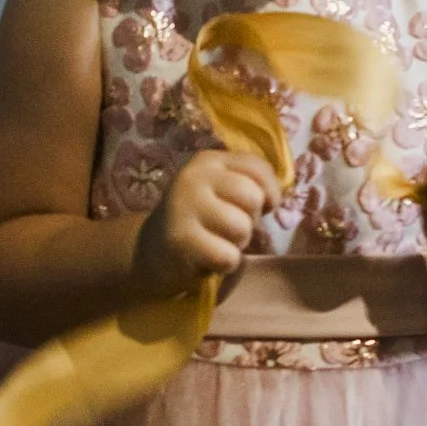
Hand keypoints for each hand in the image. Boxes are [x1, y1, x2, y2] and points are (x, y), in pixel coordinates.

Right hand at [134, 150, 279, 289]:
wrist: (153, 250)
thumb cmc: (200, 219)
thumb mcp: (222, 190)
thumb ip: (250, 183)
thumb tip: (274, 199)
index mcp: (209, 160)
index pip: (259, 169)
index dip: (269, 193)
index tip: (257, 206)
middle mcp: (194, 177)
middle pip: (253, 198)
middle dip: (250, 220)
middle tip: (228, 228)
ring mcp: (184, 207)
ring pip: (242, 227)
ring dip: (237, 244)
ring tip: (217, 242)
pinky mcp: (180, 240)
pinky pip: (228, 256)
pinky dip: (225, 265)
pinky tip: (207, 260)